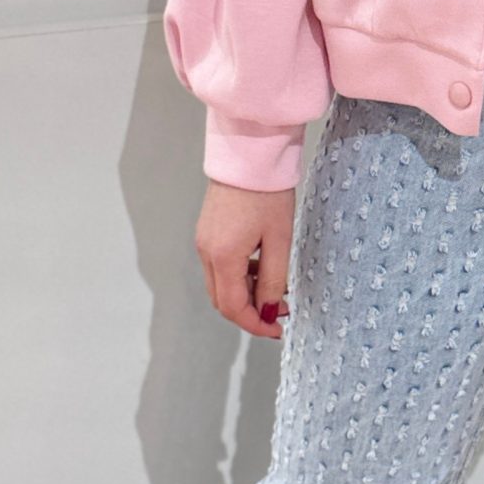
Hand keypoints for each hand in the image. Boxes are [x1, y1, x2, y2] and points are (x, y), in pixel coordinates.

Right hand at [197, 178, 296, 339]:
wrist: (249, 153)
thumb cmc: (268, 194)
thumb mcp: (279, 239)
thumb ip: (273, 279)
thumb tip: (270, 310)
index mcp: (223, 257)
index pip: (233, 307)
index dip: (255, 324)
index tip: (278, 329)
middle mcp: (206, 253)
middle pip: (222, 300)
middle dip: (250, 312)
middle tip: (280, 311)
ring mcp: (203, 242)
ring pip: (220, 284)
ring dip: (246, 294)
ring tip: (277, 289)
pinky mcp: (207, 232)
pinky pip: (219, 267)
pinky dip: (239, 276)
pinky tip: (262, 269)